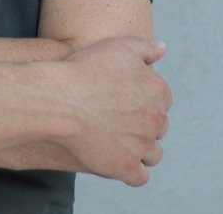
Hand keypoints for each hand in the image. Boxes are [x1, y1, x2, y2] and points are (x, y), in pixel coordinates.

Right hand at [57, 37, 171, 185]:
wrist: (59, 100)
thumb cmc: (85, 70)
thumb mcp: (118, 46)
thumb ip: (145, 48)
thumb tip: (163, 48)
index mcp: (157, 90)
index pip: (162, 99)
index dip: (144, 99)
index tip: (125, 100)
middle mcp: (156, 119)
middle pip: (159, 127)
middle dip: (144, 124)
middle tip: (119, 120)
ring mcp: (142, 145)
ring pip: (153, 154)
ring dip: (141, 150)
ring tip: (119, 143)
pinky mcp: (126, 167)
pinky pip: (139, 177)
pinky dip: (132, 172)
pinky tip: (117, 162)